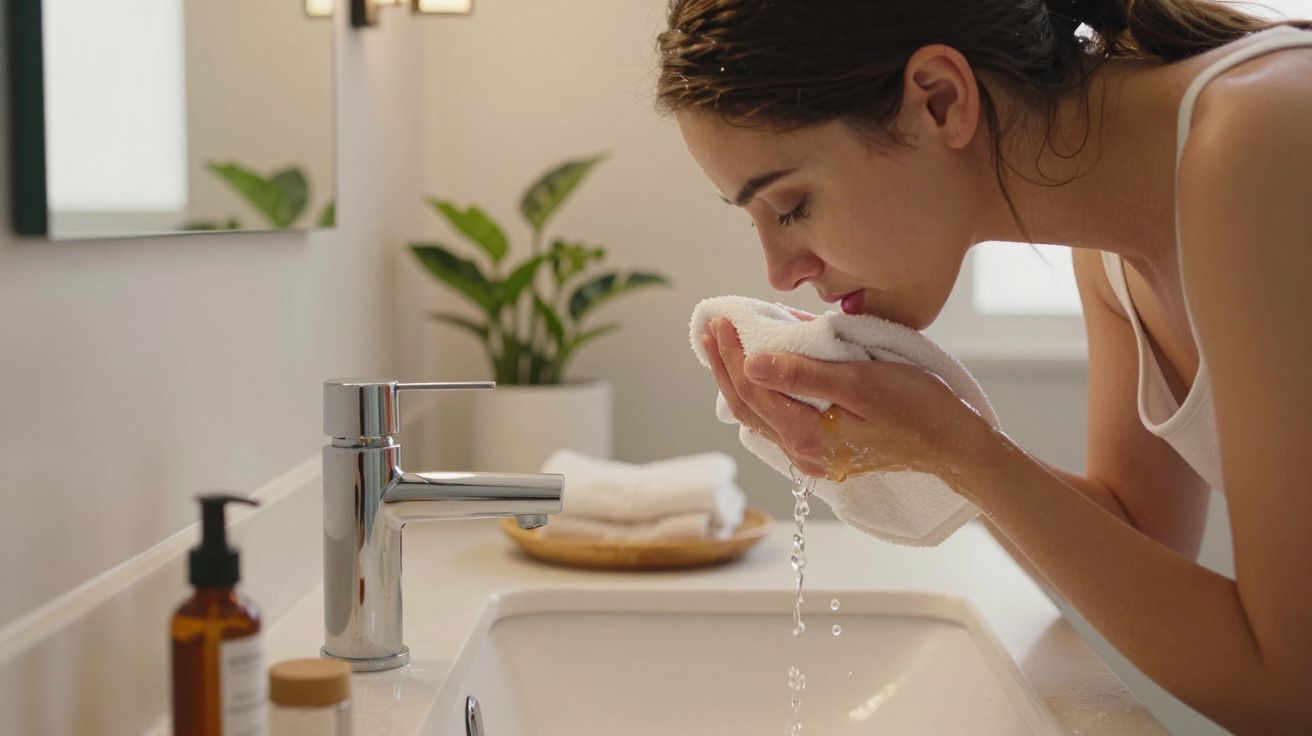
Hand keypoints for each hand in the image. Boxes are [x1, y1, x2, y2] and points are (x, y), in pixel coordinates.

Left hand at [701, 317, 993, 494]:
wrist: (955, 444)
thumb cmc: (918, 407)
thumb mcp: (861, 382)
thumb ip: (803, 376)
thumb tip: (752, 364)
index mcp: (808, 437)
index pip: (753, 391)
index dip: (732, 356)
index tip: (721, 322)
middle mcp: (804, 453)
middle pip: (747, 407)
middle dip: (725, 368)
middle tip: (711, 330)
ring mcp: (814, 454)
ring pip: (760, 417)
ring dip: (738, 382)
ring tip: (723, 349)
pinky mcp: (826, 449)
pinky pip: (779, 421)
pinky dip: (762, 395)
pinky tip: (759, 374)